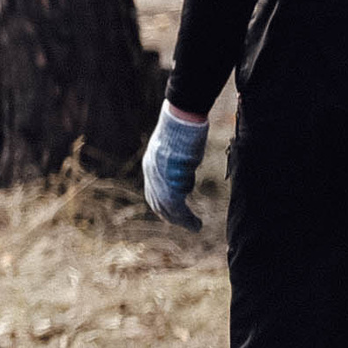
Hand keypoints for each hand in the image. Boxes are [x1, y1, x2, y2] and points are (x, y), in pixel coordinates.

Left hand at [142, 102, 208, 230]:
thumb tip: (184, 163)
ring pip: (168, 208)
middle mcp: (152, 174)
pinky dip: (186, 219)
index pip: (153, 192)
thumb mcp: (176, 145)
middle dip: (171, 216)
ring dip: (181, 220)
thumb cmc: (183, 126)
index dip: (162, 205)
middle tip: (186, 225)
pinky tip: (195, 224)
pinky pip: (177, 207)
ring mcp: (160, 179)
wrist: (180, 120)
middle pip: (159, 203)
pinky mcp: (171, 181)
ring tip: (195, 227)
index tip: (172, 214)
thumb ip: (176, 159)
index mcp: (151, 165)